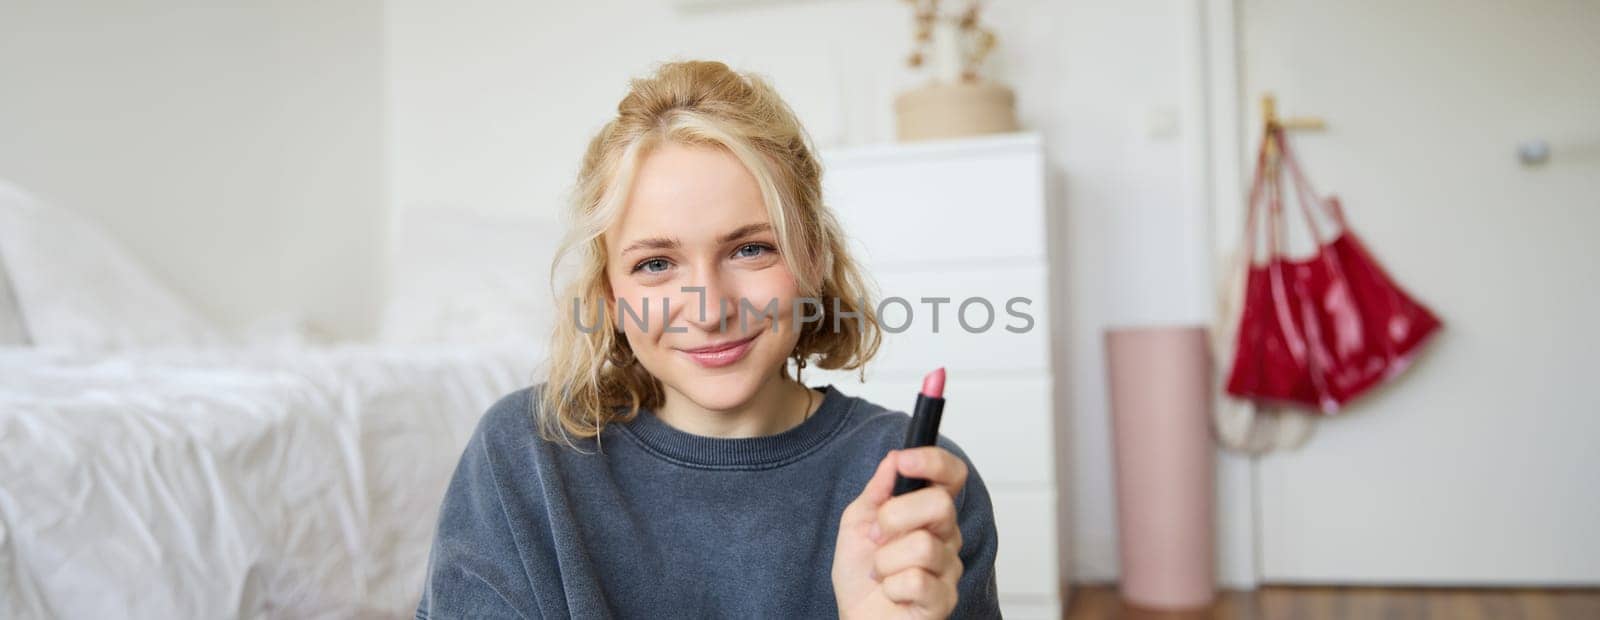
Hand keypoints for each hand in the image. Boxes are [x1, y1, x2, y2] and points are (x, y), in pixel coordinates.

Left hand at [833, 447, 967, 618]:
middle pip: (939, 504)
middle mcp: (946, 536)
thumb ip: (877, 491)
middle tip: (876, 537)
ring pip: (922, 545)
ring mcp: (948, 569)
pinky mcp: (944, 599)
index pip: (951, 475)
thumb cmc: (862, 575)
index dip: (933, 462)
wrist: (858, 618)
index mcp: (928, 512)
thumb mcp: (858, 523)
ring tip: (881, 572)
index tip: (904, 461)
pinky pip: (916, 580)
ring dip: (886, 560)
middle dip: (894, 517)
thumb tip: (893, 459)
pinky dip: (891, 586)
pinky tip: (891, 592)